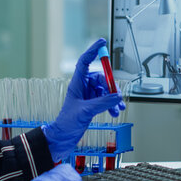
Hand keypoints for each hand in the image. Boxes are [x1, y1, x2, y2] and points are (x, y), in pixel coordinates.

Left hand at [42, 38, 125, 161]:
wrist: (62, 138)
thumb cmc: (66, 123)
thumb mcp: (85, 111)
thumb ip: (102, 103)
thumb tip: (117, 96)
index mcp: (76, 83)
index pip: (85, 61)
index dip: (93, 51)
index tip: (102, 42)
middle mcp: (82, 87)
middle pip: (101, 78)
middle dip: (111, 87)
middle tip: (117, 97)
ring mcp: (87, 96)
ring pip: (105, 90)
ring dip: (113, 99)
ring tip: (117, 109)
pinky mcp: (92, 105)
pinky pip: (106, 99)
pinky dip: (111, 105)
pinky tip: (114, 112)